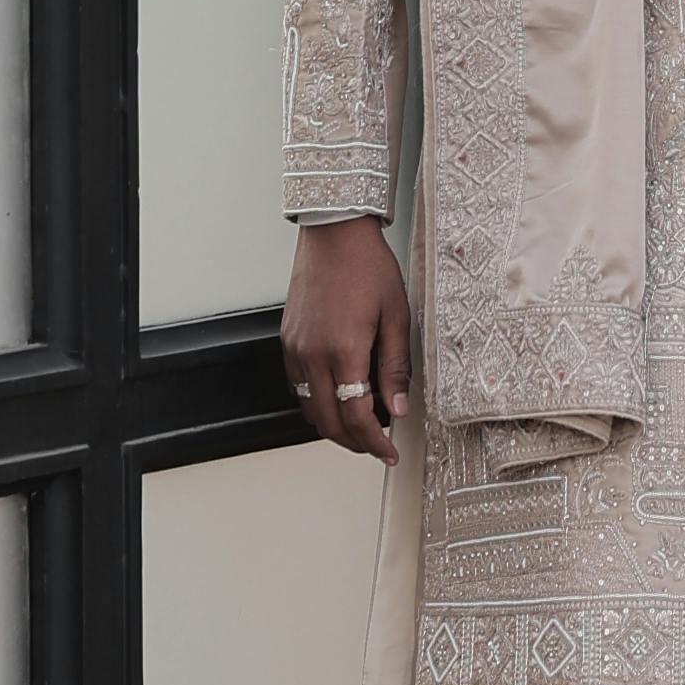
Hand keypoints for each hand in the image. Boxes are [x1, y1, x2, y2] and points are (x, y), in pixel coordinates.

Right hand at [284, 218, 411, 457]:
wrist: (334, 233)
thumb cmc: (367, 266)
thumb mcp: (396, 316)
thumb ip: (395, 367)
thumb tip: (397, 407)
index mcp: (344, 350)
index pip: (357, 418)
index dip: (374, 443)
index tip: (388, 452)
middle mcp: (312, 354)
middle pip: (328, 422)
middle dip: (354, 443)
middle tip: (376, 445)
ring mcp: (295, 348)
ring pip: (308, 408)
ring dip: (333, 425)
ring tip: (360, 425)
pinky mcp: (287, 340)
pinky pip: (297, 387)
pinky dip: (317, 402)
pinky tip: (337, 396)